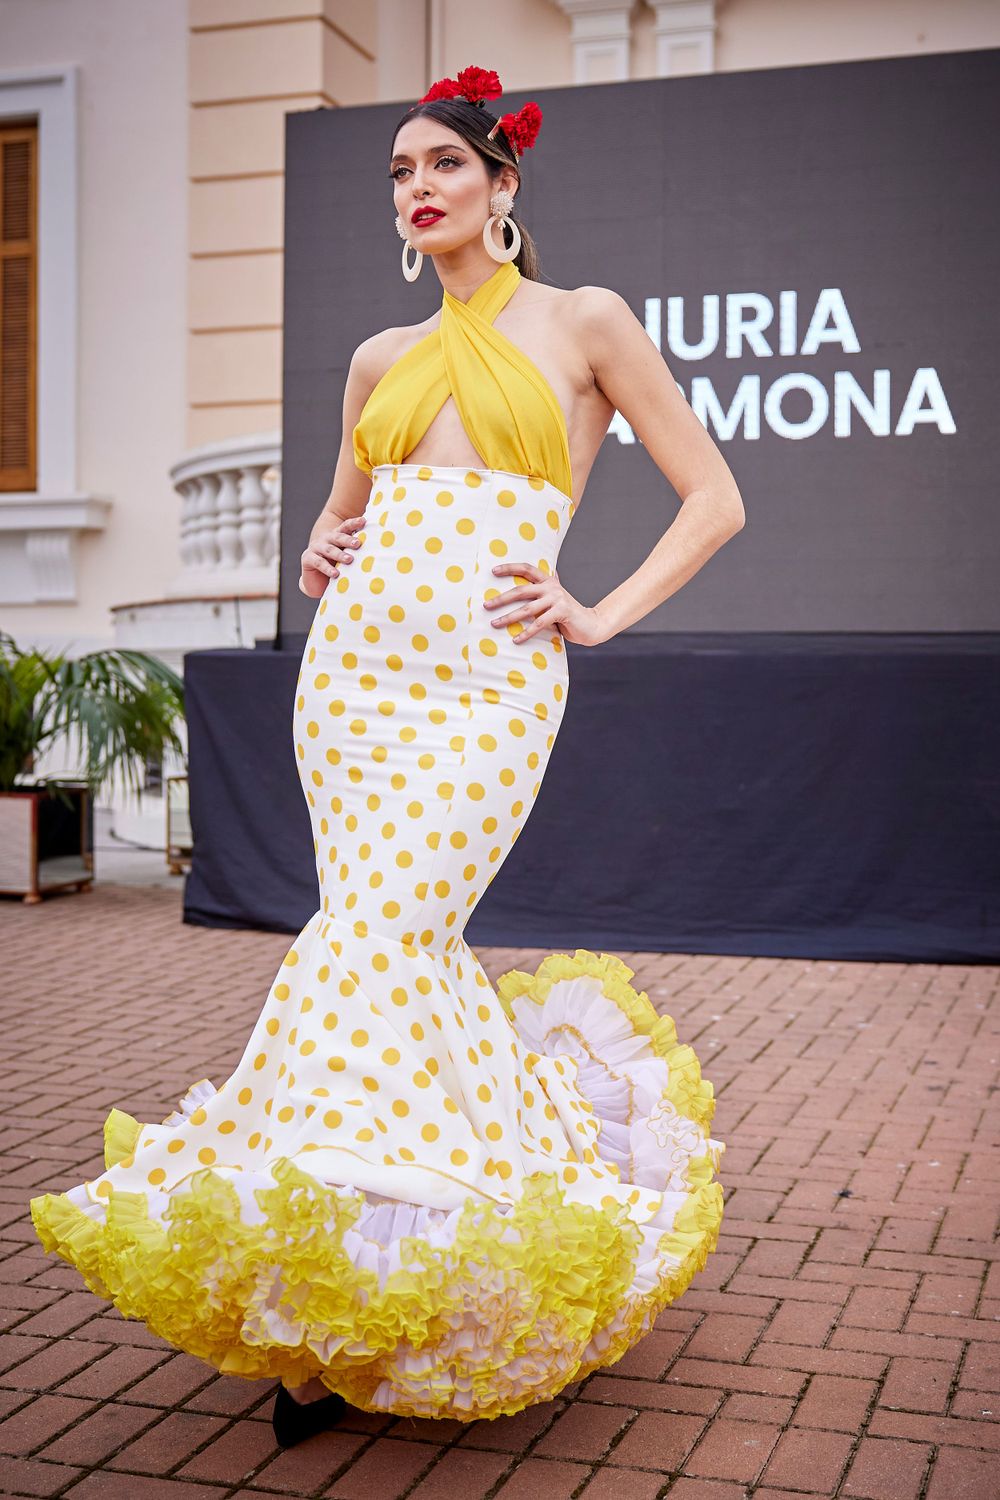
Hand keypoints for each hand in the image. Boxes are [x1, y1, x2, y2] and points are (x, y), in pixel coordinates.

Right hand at [299, 514, 365, 597]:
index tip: (364, 521)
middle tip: (358, 543)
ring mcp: (315, 548)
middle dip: (348, 540)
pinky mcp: (307, 558)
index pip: (345, 527)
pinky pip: (319, 563)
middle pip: (338, 537)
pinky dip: (328, 569)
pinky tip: (336, 574)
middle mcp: (326, 539)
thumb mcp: (346, 560)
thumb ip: (356, 553)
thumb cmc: (337, 568)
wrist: (317, 582)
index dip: (354, 523)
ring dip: (339, 554)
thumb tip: (379, 552)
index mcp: (336, 536)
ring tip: (350, 560)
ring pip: (329, 549)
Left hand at [483, 562, 611, 646]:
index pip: (527, 569)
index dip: (510, 568)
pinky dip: (526, 633)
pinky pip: (539, 624)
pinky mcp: (562, 612)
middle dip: (501, 598)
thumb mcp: (555, 599)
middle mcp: (552, 587)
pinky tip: (516, 640)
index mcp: (548, 581)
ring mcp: (557, 599)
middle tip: (486, 605)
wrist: (591, 625)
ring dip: (509, 617)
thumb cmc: (568, 614)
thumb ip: (543, 590)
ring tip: (494, 624)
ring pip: (527, 608)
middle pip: (521, 590)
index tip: (493, 571)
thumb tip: (529, 581)